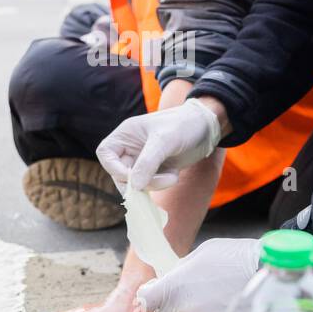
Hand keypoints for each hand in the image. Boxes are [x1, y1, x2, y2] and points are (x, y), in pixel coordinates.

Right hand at [96, 99, 222, 191]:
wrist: (206, 127)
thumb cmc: (184, 125)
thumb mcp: (165, 140)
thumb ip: (148, 162)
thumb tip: (134, 186)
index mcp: (126, 134)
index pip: (106, 154)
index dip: (114, 168)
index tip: (132, 177)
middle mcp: (130, 148)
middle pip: (120, 173)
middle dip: (138, 181)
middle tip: (159, 181)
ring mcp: (142, 161)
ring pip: (136, 183)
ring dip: (153, 185)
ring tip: (173, 177)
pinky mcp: (155, 170)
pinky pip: (149, 185)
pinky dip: (160, 185)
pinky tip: (174, 175)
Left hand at [136, 237, 260, 311]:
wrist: (271, 277)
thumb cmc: (239, 259)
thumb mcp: (204, 252)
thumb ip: (182, 268)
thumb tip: (171, 277)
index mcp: (174, 288)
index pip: (146, 299)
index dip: (151, 294)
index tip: (157, 291)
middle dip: (176, 304)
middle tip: (197, 293)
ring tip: (215, 305)